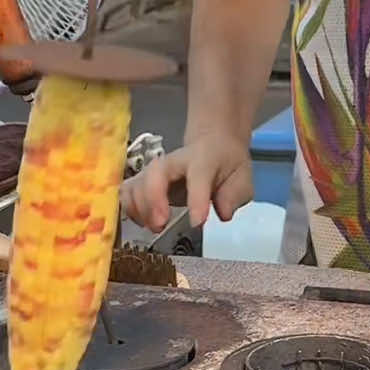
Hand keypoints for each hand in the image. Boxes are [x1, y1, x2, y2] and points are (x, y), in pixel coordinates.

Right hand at [120, 134, 252, 232]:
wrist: (212, 143)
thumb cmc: (226, 164)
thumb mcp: (242, 177)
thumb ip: (235, 195)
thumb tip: (222, 213)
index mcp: (204, 159)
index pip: (199, 175)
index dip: (197, 199)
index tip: (197, 222)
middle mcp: (175, 162)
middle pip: (156, 174)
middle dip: (153, 201)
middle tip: (161, 225)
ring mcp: (156, 170)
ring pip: (136, 182)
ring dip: (138, 208)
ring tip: (154, 227)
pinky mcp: (144, 181)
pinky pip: (127, 192)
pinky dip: (128, 209)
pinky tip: (141, 222)